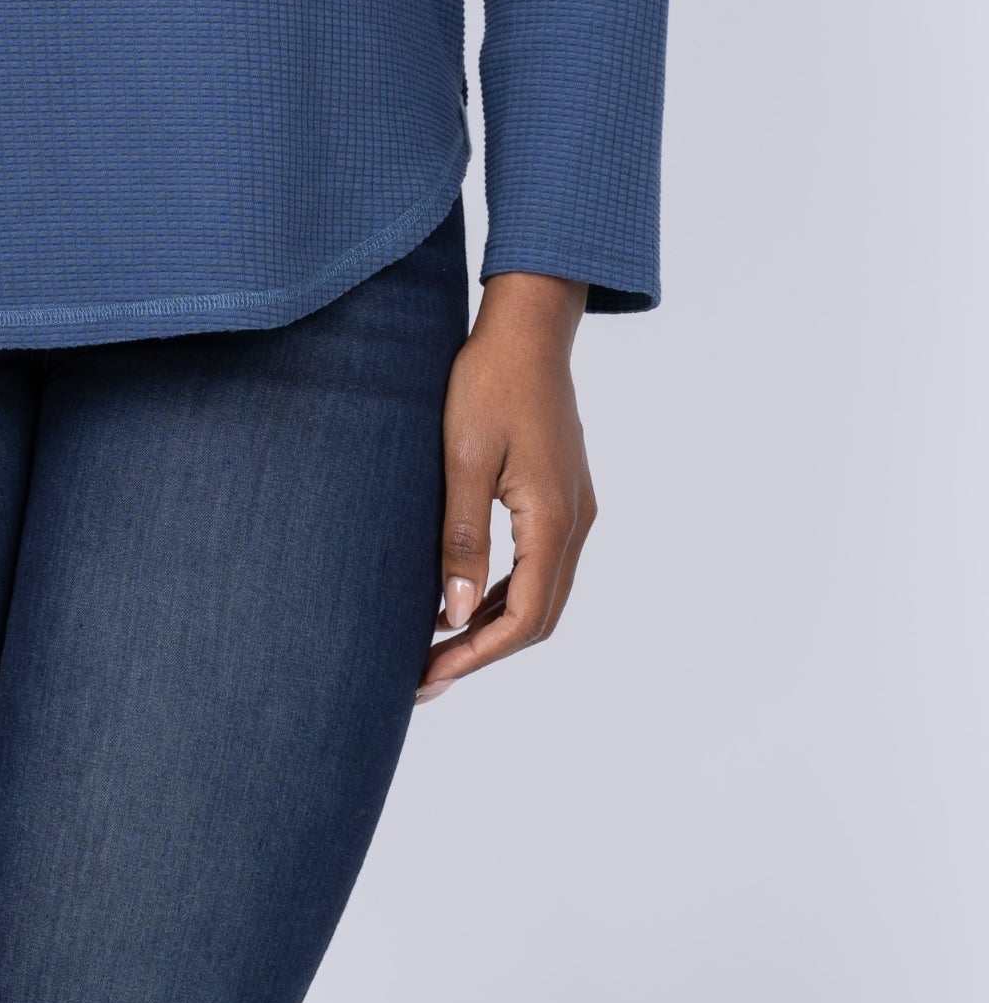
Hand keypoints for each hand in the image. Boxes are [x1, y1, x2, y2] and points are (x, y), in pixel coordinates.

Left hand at [416, 270, 594, 701]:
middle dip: (483, 651)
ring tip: (436, 646)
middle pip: (538, 616)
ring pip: (540, 592)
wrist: (527, 327)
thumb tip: (452, 614)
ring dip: (492, 624)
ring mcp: (573, 509)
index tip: (429, 673)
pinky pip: (538, 563)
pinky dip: (502, 590)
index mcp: (553, 519)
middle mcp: (574, 522)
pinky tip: (461, 595)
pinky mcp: (562, 495)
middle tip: (426, 675)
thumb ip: (462, 538)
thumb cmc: (488, 382)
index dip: (476, 654)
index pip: (523, 617)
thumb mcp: (464, 459)